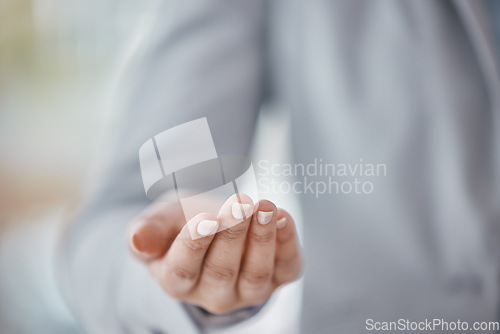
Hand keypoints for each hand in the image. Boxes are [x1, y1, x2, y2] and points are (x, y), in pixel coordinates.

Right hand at [127, 194, 302, 313]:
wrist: (215, 221)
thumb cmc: (182, 223)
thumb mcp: (160, 222)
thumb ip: (147, 232)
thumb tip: (138, 240)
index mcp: (177, 280)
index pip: (183, 269)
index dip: (194, 244)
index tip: (205, 218)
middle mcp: (213, 293)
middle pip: (222, 270)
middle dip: (232, 234)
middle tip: (239, 203)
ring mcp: (248, 289)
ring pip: (255, 274)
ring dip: (262, 239)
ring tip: (264, 208)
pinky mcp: (278, 276)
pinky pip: (286, 267)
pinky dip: (287, 243)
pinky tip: (282, 216)